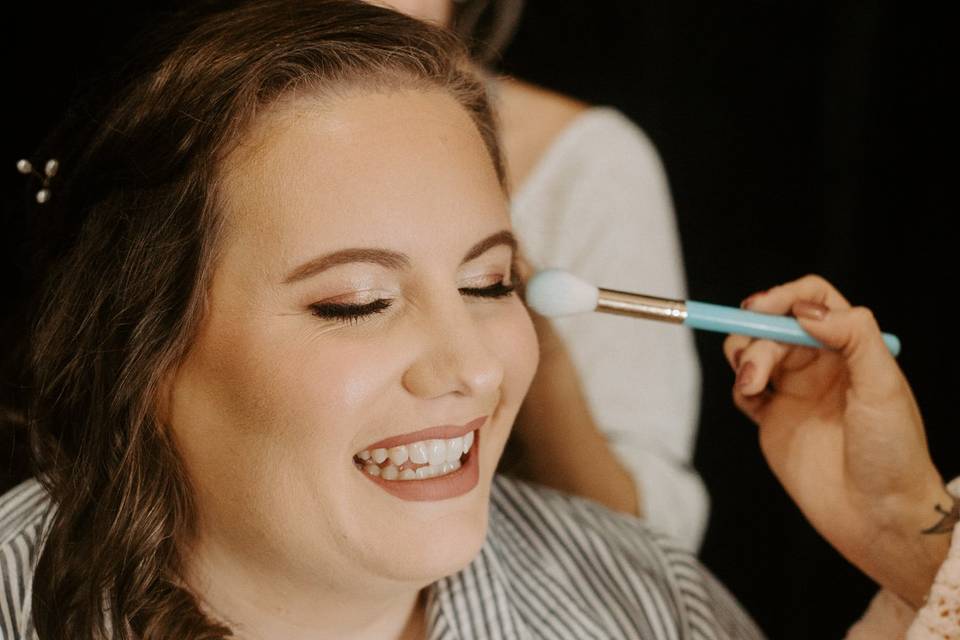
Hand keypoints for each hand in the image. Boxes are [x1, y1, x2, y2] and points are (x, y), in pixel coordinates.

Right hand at [723, 274, 950, 606]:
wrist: (876, 517)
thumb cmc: (893, 455)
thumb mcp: (885, 387)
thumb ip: (853, 337)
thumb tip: (808, 311)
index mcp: (851, 350)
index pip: (812, 301)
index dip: (783, 297)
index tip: (760, 308)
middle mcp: (821, 365)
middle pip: (773, 325)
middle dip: (756, 337)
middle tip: (753, 368)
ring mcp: (794, 392)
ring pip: (753, 351)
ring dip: (743, 358)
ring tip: (750, 387)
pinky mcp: (772, 419)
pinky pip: (743, 388)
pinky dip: (739, 387)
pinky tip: (752, 401)